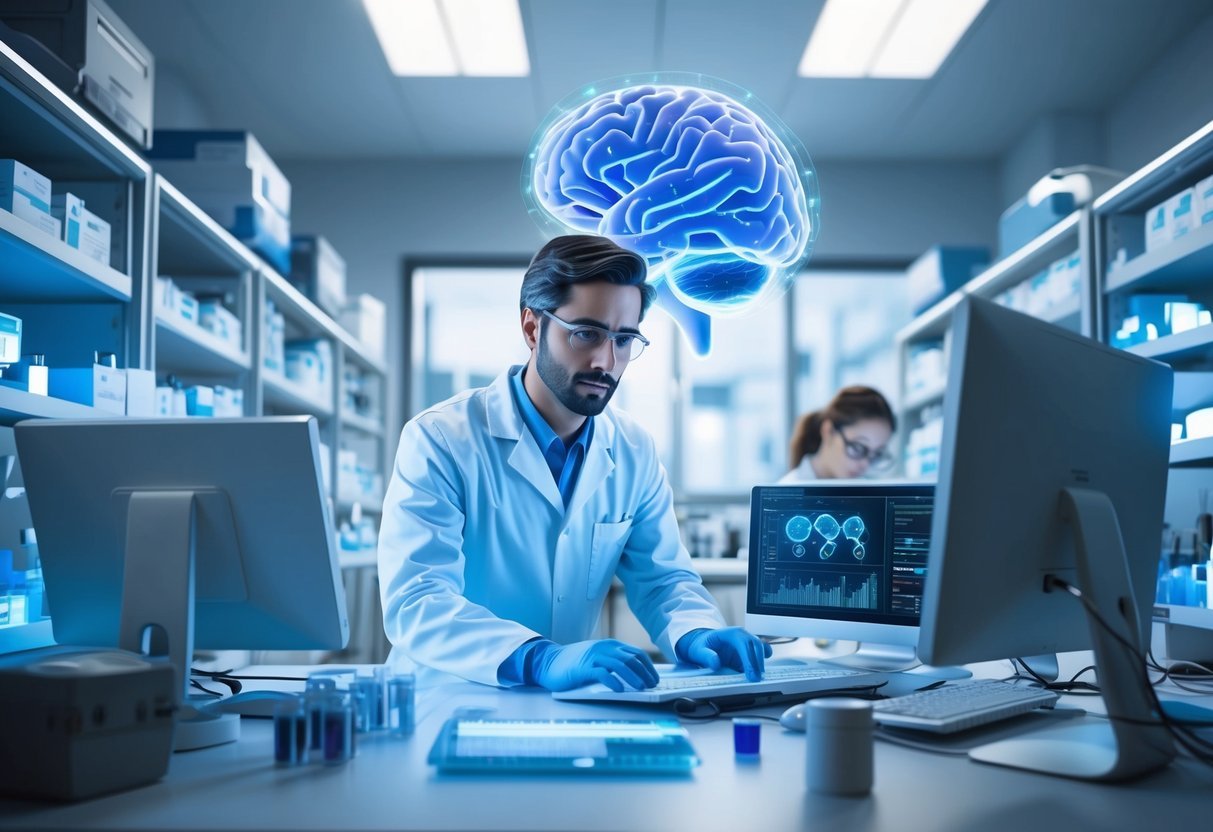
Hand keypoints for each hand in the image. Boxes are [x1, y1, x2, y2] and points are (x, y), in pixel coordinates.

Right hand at [529, 639, 659, 692]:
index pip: (636, 654)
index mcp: (610, 646)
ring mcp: (593, 657)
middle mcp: (603, 649)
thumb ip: (614, 662)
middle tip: (651, 685)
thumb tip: (637, 676)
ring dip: (633, 677)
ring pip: (619, 665)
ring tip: (641, 688)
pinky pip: (601, 673)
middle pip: (631, 659)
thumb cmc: (575, 664)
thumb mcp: (598, 658)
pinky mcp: (582, 669)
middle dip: (644, 672)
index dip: (648, 667)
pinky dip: (613, 681)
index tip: (655, 678)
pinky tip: (619, 689)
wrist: (549, 662)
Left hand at [678, 627, 771, 681]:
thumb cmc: (702, 645)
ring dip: (761, 664)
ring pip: (761, 650)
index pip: (744, 644)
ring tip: (758, 679)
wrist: (703, 644)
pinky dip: (761, 663)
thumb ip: (706, 656)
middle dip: (758, 663)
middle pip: (756, 646)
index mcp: (732, 633)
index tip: (750, 674)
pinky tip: (758, 673)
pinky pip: (760, 656)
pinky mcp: (749, 652)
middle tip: (756, 679)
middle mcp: (742, 635)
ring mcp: (747, 643)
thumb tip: (715, 663)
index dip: (749, 659)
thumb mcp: (698, 650)